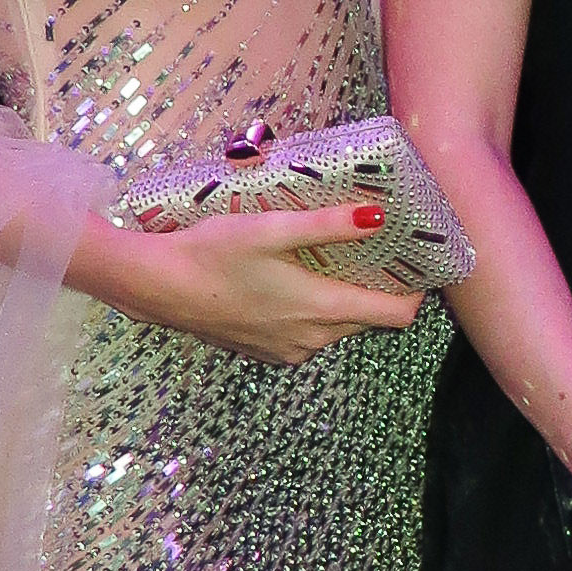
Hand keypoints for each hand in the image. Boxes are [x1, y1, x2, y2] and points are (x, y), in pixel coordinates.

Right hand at [115, 204, 423, 363]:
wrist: (158, 287)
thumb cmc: (212, 253)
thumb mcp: (271, 229)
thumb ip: (327, 225)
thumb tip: (378, 217)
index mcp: (322, 310)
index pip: (396, 315)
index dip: (413, 290)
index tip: (413, 261)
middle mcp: (313, 340)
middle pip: (368, 318)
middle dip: (378, 287)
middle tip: (376, 248)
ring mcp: (290, 351)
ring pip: (338, 326)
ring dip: (343, 297)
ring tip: (333, 259)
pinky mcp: (269, 353)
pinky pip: (309, 334)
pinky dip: (313, 311)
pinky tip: (294, 281)